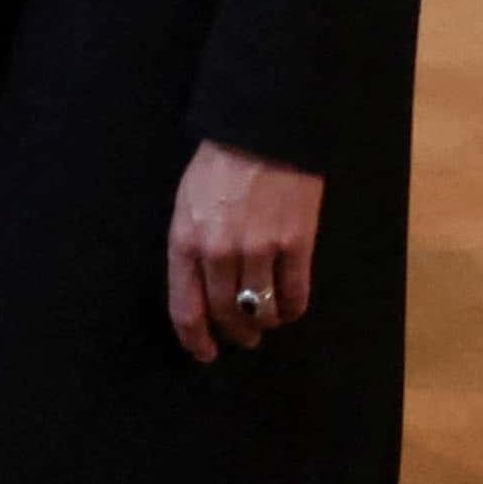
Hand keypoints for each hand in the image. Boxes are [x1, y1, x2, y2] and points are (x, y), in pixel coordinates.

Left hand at [165, 141, 324, 362]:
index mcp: (186, 242)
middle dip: (235, 334)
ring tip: (268, 320)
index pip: (186, 309)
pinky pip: (294, 295)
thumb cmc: (220, 165)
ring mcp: (259, 250)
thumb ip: (190, 248)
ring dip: (265, 323)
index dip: (196, 339)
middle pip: (227, 315)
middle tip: (244, 338)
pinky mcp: (296, 244)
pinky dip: (292, 309)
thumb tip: (201, 293)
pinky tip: (291, 307)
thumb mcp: (187, 205)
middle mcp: (219, 253)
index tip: (206, 352)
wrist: (263, 130)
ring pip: (262, 311)